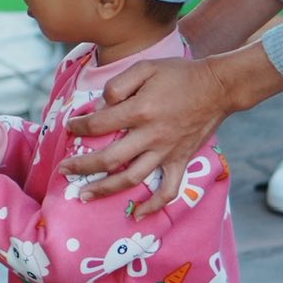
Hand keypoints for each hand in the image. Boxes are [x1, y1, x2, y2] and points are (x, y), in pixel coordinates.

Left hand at [61, 57, 236, 210]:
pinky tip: (138, 215)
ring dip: (106, 190)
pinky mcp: (180, 161)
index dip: (79, 127)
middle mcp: (151, 135)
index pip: (99, 125)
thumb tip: (100, 105)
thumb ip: (119, 84)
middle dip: (82, 167)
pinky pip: (168, 190)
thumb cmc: (179, 75)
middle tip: (63, 170)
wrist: (218, 87)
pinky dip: (154, 206)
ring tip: (84, 196)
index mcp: (141, 110)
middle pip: (109, 159)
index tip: (70, 127)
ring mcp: (166, 152)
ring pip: (132, 178)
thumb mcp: (146, 67)